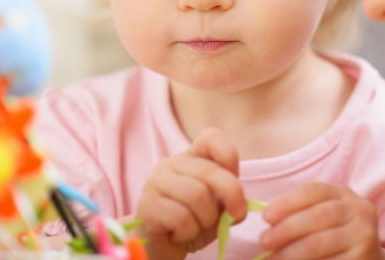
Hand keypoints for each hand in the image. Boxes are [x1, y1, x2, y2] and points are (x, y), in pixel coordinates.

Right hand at [134, 128, 246, 258]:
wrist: (162, 246)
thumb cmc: (193, 222)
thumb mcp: (218, 208)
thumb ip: (230, 200)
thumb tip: (238, 208)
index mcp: (191, 157)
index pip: (210, 138)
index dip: (228, 156)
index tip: (237, 178)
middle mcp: (171, 164)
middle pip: (209, 171)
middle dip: (230, 195)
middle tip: (236, 214)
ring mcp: (155, 182)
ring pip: (196, 195)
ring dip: (206, 219)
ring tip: (197, 226)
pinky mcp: (146, 205)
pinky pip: (181, 218)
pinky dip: (189, 231)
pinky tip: (179, 234)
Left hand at [259, 182, 384, 259]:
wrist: (368, 259)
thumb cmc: (335, 236)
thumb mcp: (325, 217)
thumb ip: (301, 214)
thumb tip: (268, 224)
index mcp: (344, 193)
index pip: (313, 191)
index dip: (287, 202)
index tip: (266, 217)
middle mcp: (359, 210)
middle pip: (318, 215)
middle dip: (287, 228)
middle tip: (264, 241)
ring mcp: (364, 235)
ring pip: (320, 242)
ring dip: (291, 252)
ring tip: (272, 258)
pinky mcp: (363, 258)